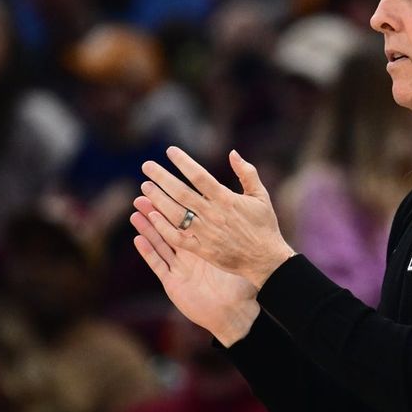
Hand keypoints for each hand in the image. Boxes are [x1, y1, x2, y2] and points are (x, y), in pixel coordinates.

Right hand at [131, 197, 259, 345]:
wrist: (235, 313)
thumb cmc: (241, 286)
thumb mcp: (239, 256)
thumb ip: (238, 234)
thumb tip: (244, 212)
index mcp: (205, 246)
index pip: (189, 221)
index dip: (178, 204)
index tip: (169, 186)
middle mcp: (189, 256)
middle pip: (170, 228)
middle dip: (157, 210)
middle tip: (144, 191)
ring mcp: (180, 269)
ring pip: (160, 243)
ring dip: (147, 228)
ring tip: (136, 211)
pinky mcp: (174, 283)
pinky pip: (159, 265)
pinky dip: (148, 252)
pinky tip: (138, 238)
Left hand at [139, 147, 294, 289]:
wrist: (266, 259)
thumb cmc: (264, 226)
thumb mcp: (261, 195)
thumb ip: (247, 172)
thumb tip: (233, 153)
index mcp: (227, 199)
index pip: (200, 176)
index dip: (184, 162)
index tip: (170, 151)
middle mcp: (214, 215)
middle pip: (182, 193)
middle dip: (162, 178)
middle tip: (146, 166)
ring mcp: (207, 233)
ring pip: (176, 214)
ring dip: (158, 199)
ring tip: (145, 187)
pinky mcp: (203, 250)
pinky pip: (178, 238)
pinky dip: (163, 227)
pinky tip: (152, 216)